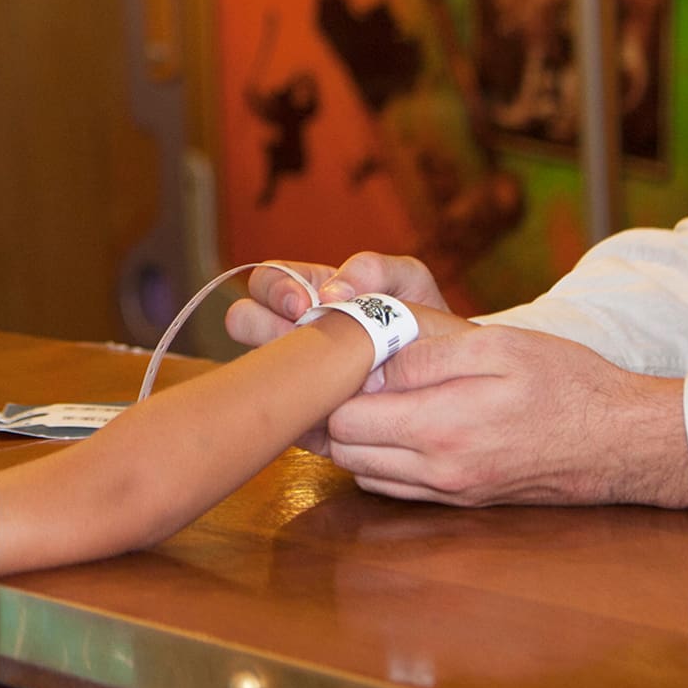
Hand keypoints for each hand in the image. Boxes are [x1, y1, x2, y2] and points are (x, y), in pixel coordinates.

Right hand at [224, 254, 450, 454]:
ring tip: (318, 373)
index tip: (304, 305)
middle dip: (263, 324)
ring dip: (277, 369)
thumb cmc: (420, 321)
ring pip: (253, 369)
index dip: (276, 290)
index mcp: (305, 292)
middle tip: (301, 334)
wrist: (445, 377)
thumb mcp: (406, 282)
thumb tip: (333, 291)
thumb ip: (373, 269)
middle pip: (243, 319)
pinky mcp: (302, 418)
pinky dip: (297, 414)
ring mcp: (290, 374)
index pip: (264, 281)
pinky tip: (327, 408)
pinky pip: (282, 417)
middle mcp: (287, 331)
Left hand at [327, 325, 687, 507]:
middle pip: (345, 453)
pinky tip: (393, 427)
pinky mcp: (464, 500)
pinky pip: (398, 488)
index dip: (329, 389)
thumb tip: (368, 364)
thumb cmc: (564, 382)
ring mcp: (452, 492)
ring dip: (353, 440)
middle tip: (340, 377)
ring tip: (363, 398)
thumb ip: (423, 356)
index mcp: (441, 427)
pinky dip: (380, 461)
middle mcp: (439, 471)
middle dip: (331, 415)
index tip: (335, 360)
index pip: (344, 422)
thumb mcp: (494, 346)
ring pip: (365, 475)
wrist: (621, 438)